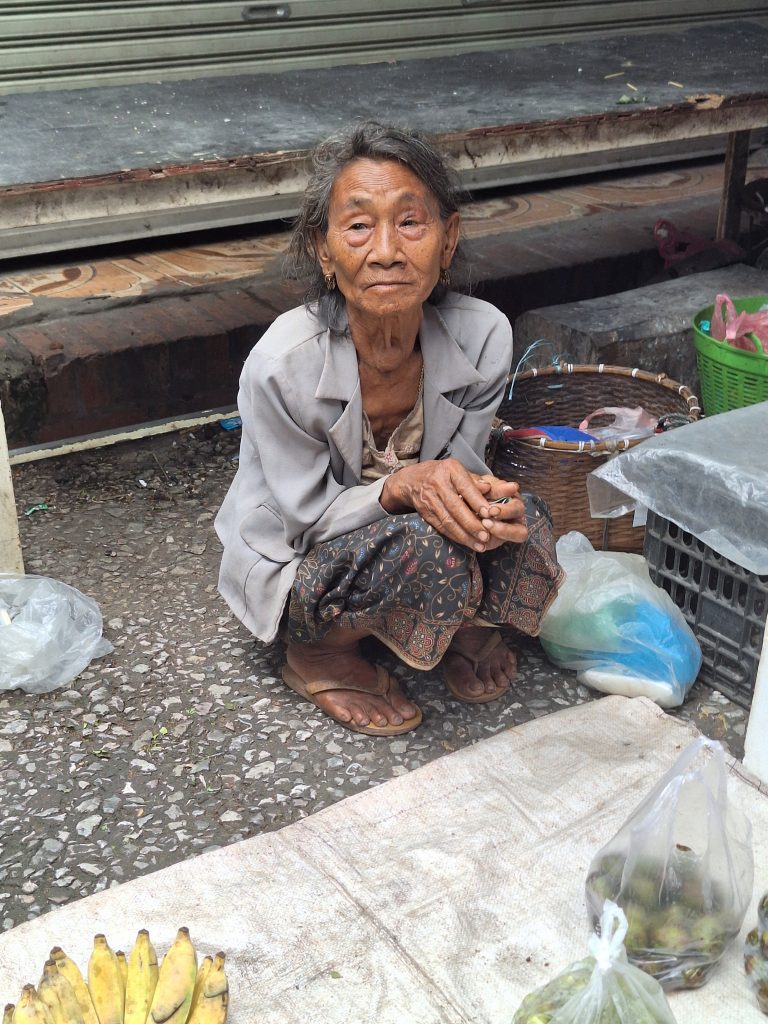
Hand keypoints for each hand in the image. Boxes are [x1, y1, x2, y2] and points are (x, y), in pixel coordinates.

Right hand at [380, 460, 526, 551]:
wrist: (412, 480)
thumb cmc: (444, 474)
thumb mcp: (460, 471)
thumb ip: (478, 482)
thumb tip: (494, 489)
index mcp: (450, 469)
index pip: (466, 487)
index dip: (477, 502)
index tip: (490, 514)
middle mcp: (437, 483)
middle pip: (456, 507)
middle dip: (472, 524)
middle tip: (487, 536)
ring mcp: (429, 498)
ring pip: (448, 520)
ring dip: (464, 535)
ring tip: (480, 544)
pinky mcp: (424, 512)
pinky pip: (441, 527)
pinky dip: (454, 536)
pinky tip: (466, 542)